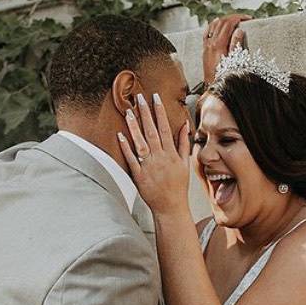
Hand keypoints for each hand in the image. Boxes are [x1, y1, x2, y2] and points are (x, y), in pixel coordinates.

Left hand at [118, 93, 191, 214]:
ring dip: (134, 127)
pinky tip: (120, 135)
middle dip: (145, 113)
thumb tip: (184, 125)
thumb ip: (183, 143)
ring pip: (140, 143)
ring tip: (128, 112)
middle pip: (151, 131)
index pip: (165, 128)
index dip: (159, 111)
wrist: (171, 207)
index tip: (155, 98)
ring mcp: (149, 166)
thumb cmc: (178, 185)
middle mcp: (160, 158)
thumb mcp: (185, 163)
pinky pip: (131, 159)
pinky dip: (126, 147)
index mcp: (171, 153)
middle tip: (139, 98)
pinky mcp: (139, 176)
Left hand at [203, 14, 251, 83]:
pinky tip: (216, 24)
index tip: (248, 18)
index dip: (238, 18)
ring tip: (234, 20)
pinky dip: (213, 26)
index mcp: (218, 45)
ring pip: (213, 26)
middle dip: (233, 17)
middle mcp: (210, 43)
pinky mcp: (205, 50)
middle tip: (243, 18)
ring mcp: (206, 46)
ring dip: (224, 20)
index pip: (228, 24)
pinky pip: (207, 33)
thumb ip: (235, 44)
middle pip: (221, 22)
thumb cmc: (224, 77)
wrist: (212, 88)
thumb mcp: (234, 61)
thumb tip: (239, 30)